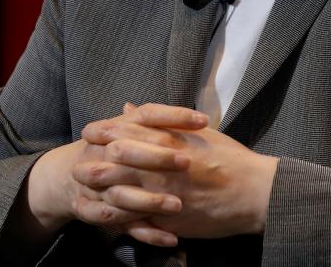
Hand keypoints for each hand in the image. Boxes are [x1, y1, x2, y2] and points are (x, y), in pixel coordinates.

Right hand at [20, 104, 207, 247]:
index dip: (174, 116)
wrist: (71, 176)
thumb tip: (199, 118)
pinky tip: (172, 238)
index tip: (202, 121)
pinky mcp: (98, 212)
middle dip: (156, 157)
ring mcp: (97, 186)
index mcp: (115, 128)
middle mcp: (103, 154)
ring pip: (121, 195)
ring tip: (178, 205)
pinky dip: (147, 233)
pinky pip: (120, 225)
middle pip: (126, 153)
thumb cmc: (111, 148)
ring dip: (150, 200)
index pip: (146, 115)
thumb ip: (158, 123)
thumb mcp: (130, 129)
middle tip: (187, 162)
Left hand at [78, 102, 279, 240]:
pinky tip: (108, 219)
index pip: (127, 133)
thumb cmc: (229, 158)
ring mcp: (166, 197)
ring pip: (123, 195)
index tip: (89, 132)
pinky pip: (139, 223)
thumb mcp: (196, 132)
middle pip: (118, 164)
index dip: (104, 132)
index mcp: (171, 142)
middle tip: (75, 166)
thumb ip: (161, 120)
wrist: (254, 193)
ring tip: (82, 193)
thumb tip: (128, 108)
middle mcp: (164, 168)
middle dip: (94, 165)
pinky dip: (122, 220)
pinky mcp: (170, 222)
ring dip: (100, 194)